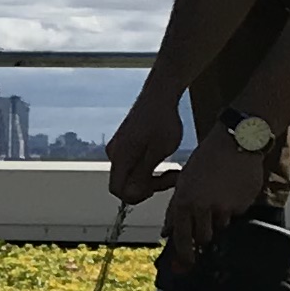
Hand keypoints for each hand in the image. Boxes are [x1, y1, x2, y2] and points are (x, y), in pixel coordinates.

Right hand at [105, 87, 185, 205]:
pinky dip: (149, 165)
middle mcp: (115, 153)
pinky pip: (134, 162)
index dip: (137, 196)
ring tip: (174, 168)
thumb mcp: (158, 152)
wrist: (161, 94)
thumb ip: (143, 175)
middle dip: (150, 185)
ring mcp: (119, 146)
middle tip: (174, 176)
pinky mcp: (126, 141)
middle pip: (127, 183)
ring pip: (132, 173)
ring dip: (153, 175)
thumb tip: (132, 193)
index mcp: (120, 157)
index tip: (157, 188)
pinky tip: (165, 156)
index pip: (118, 190)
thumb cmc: (162, 121)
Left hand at [166, 127, 266, 251]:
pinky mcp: (242, 206)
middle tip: (208, 222)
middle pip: (204, 238)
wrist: (235, 142)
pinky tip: (233, 188)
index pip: (182, 238)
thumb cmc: (206, 160)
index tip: (187, 264)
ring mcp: (224, 208)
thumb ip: (175, 209)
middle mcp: (202, 207)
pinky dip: (234, 206)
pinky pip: (236, 214)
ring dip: (220, 217)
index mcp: (184, 202)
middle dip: (205, 235)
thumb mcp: (184, 181)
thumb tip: (167, 233)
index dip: (184, 254)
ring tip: (221, 194)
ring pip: (221, 226)